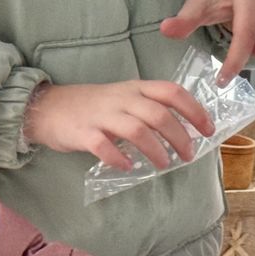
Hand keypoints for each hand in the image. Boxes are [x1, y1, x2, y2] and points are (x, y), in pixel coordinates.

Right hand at [23, 80, 212, 171]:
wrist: (46, 107)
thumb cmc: (90, 107)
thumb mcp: (122, 98)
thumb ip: (147, 109)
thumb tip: (180, 132)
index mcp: (134, 88)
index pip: (172, 92)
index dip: (194, 110)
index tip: (208, 130)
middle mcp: (121, 99)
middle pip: (159, 114)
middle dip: (179, 137)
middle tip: (188, 156)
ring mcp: (101, 115)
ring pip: (136, 129)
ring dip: (155, 149)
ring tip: (164, 165)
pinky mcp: (82, 132)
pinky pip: (103, 145)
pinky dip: (118, 158)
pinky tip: (127, 167)